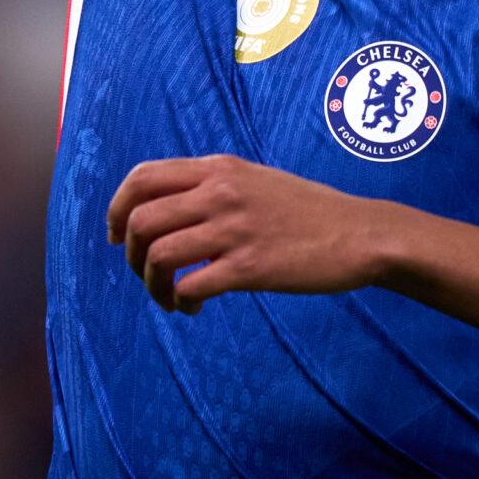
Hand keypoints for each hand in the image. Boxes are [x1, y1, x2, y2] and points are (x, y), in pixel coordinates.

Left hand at [106, 154, 385, 314]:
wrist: (361, 234)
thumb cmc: (308, 211)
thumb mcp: (255, 180)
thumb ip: (212, 186)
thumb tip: (166, 209)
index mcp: (218, 168)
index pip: (142, 177)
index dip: (117, 208)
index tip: (118, 236)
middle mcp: (220, 192)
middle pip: (140, 220)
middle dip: (132, 256)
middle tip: (147, 275)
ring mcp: (234, 228)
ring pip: (158, 255)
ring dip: (152, 284)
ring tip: (170, 298)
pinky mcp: (250, 266)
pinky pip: (190, 286)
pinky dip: (180, 303)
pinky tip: (193, 309)